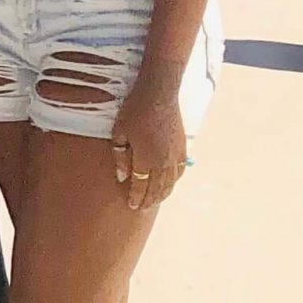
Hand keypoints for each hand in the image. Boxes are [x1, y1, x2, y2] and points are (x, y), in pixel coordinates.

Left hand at [109, 82, 189, 210]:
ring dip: (162, 194)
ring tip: (154, 201)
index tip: (132, 206)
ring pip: (170, 182)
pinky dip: (174, 181)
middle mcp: (164, 162)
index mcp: (146, 159)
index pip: (141, 185)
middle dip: (149, 200)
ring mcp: (176, 156)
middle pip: (157, 188)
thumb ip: (120, 156)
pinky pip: (179, 171)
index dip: (136, 197)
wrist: (159, 93)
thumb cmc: (134, 110)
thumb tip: (122, 176)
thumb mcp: (119, 132)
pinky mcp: (182, 148)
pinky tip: (169, 184)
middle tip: (142, 208)